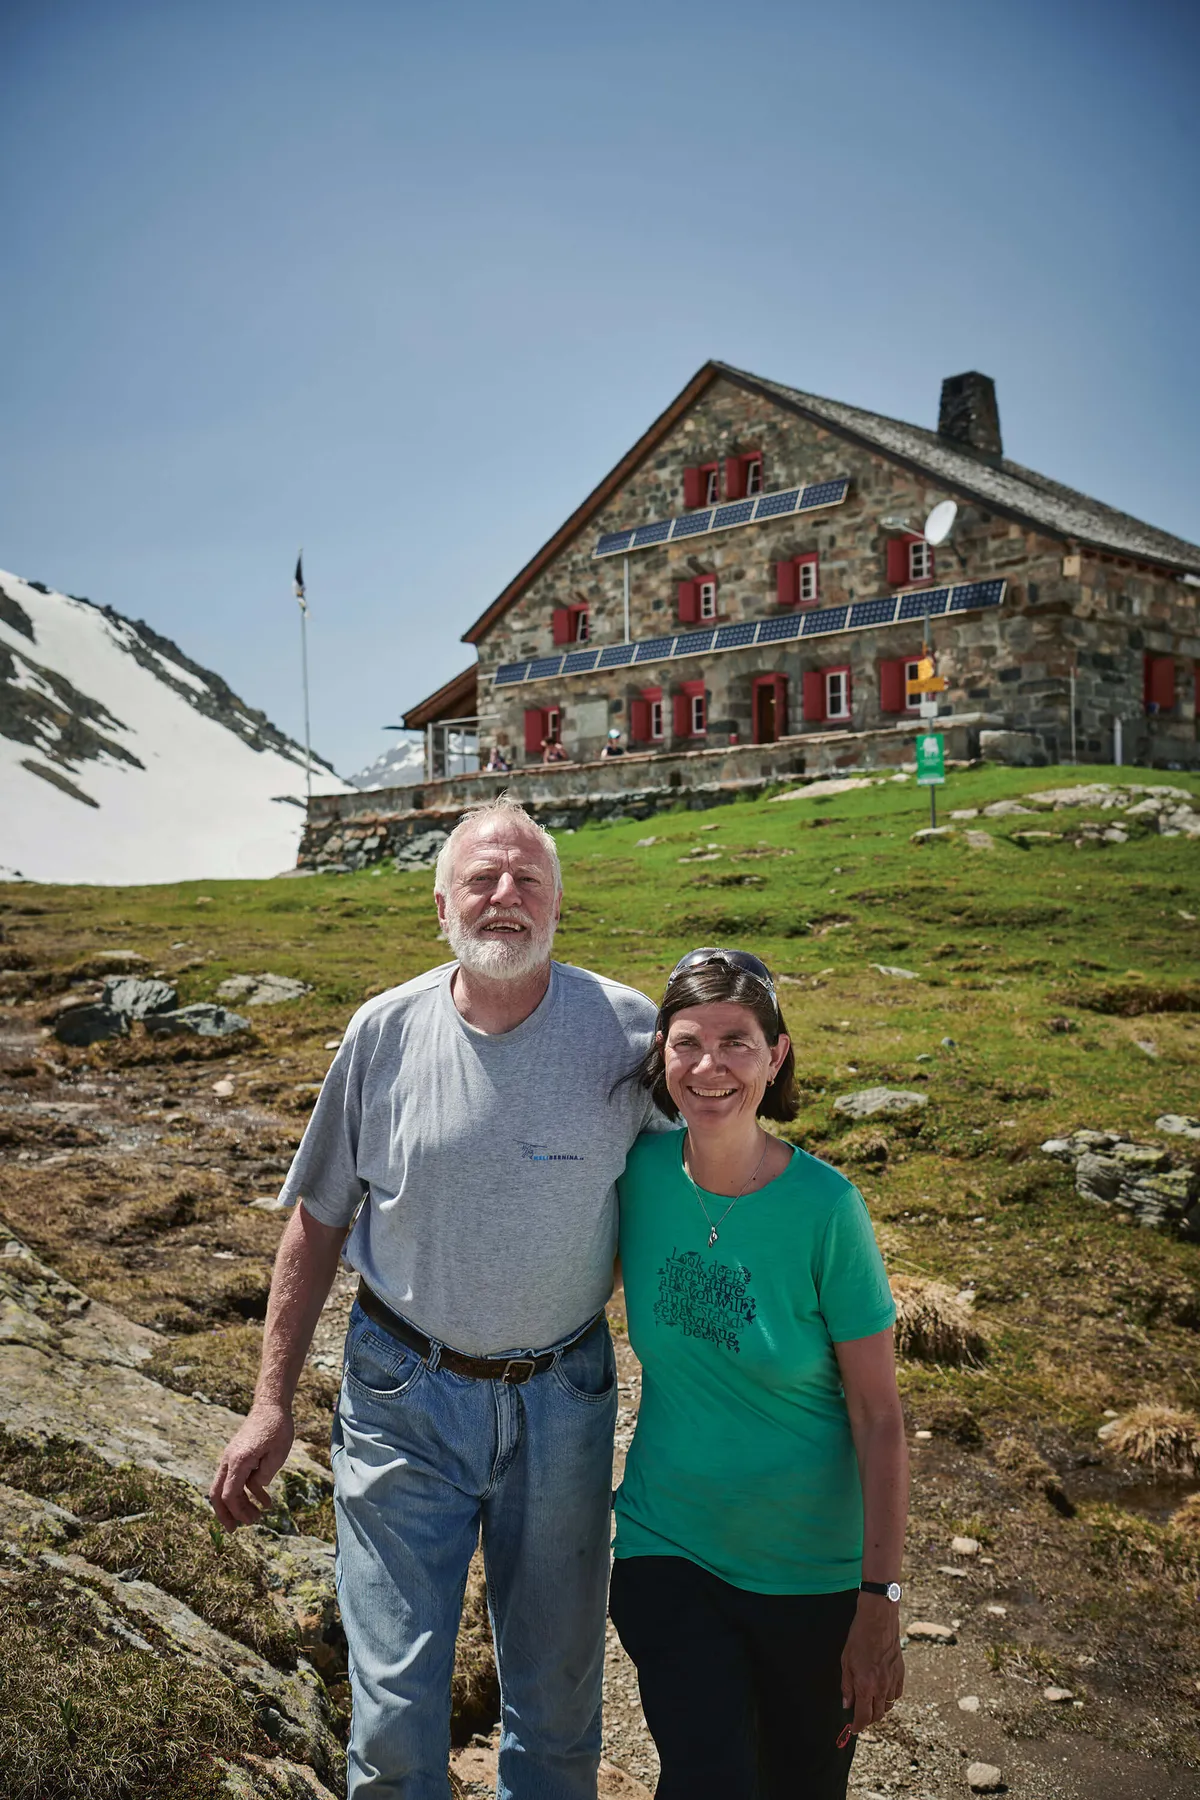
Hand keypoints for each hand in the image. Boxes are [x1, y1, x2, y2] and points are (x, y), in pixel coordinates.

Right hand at [208, 1401, 293, 1529]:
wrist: (270, 1405)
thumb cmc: (276, 1427)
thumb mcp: (278, 1453)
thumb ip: (265, 1473)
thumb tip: (257, 1487)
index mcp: (239, 1461)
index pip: (229, 1494)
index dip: (237, 1511)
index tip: (249, 1522)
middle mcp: (229, 1461)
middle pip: (217, 1494)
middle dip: (224, 1514)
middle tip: (235, 1530)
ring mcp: (231, 1458)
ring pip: (226, 1488)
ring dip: (239, 1505)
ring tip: (256, 1518)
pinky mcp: (238, 1457)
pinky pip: (237, 1479)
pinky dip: (247, 1492)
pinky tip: (265, 1502)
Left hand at [840, 1593, 904, 1735]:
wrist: (878, 1621)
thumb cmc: (859, 1638)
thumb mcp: (845, 1662)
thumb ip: (846, 1686)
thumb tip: (847, 1704)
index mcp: (866, 1685)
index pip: (863, 1716)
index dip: (858, 1726)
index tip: (853, 1728)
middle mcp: (881, 1687)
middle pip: (877, 1715)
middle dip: (868, 1720)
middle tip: (860, 1717)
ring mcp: (893, 1680)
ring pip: (888, 1706)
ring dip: (879, 1710)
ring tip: (870, 1706)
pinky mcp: (900, 1673)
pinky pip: (897, 1694)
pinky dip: (890, 1699)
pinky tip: (883, 1694)